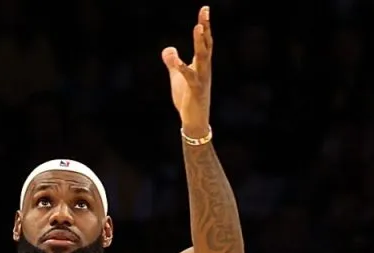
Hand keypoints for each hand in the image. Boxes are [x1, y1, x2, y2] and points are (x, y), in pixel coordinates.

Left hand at [162, 6, 212, 138]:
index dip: (204, 25)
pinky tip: (175, 61)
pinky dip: (182, 68)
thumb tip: (168, 49)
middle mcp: (204, 68)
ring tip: (198, 27)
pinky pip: (189, 77)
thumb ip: (173, 62)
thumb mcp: (177, 77)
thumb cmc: (187, 98)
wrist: (194, 119)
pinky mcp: (195, 90)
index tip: (204, 9)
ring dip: (200, 42)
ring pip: (203, 57)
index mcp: (201, 64)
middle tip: (205, 11)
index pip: (204, 41)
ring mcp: (201, 78)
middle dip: (205, 27)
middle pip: (206, 44)